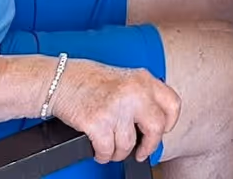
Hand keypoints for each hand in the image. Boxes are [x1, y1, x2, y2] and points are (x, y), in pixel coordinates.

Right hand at [49, 58, 181, 164]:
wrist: (60, 79)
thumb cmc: (89, 80)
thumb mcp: (125, 79)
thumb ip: (142, 95)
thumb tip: (154, 122)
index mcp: (143, 79)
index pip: (172, 104)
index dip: (169, 122)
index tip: (163, 130)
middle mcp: (134, 92)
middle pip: (156, 128)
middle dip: (149, 146)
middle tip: (141, 152)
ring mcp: (116, 108)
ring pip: (128, 145)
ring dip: (119, 152)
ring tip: (111, 146)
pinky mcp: (97, 123)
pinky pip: (107, 151)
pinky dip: (103, 155)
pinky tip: (100, 149)